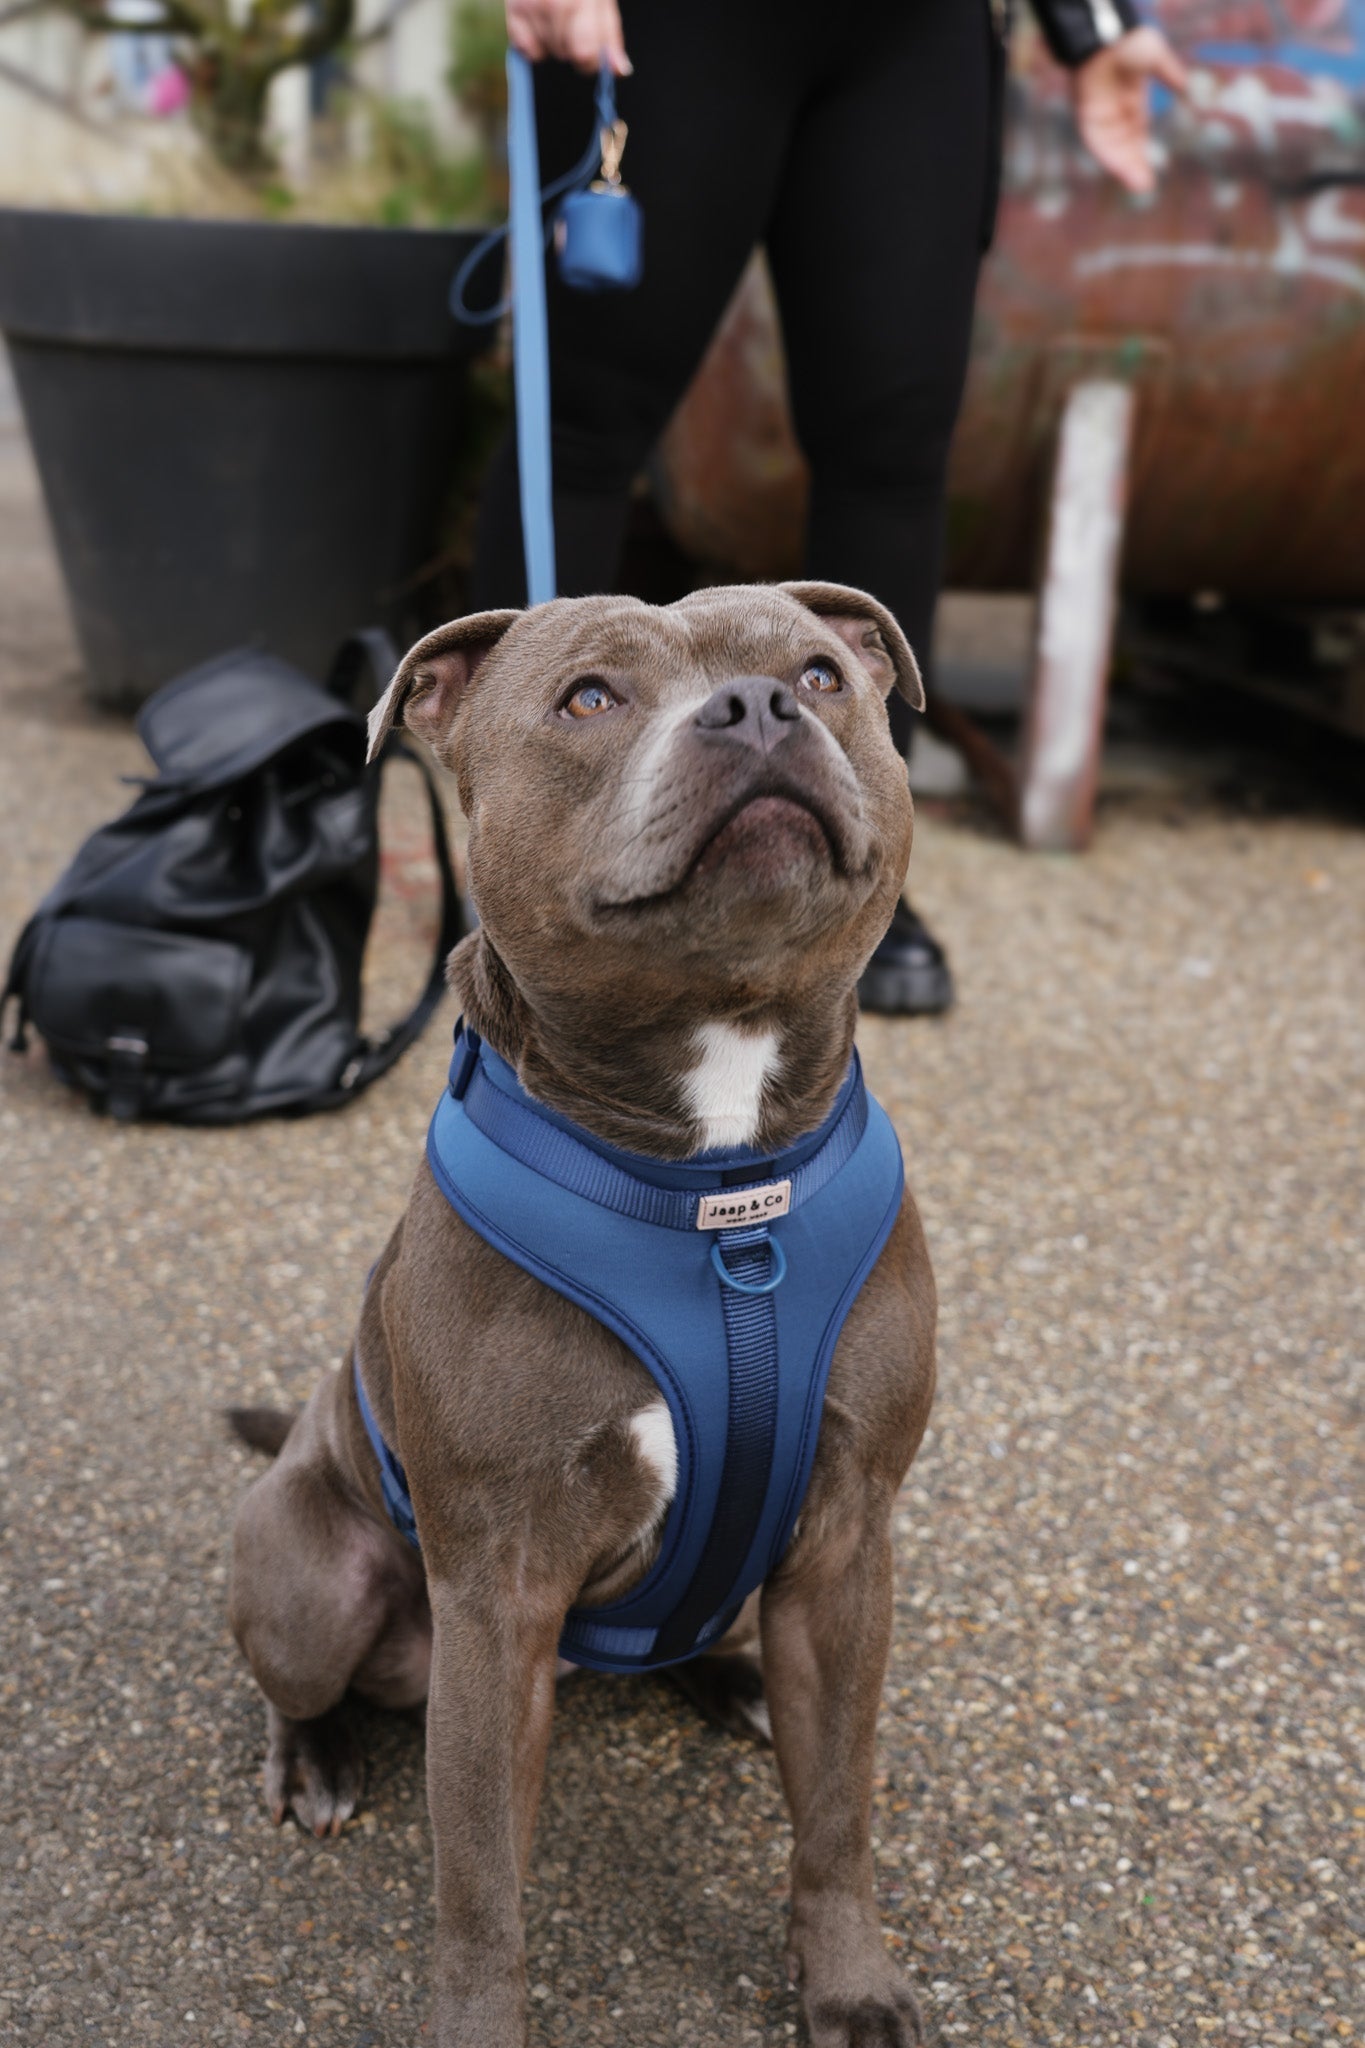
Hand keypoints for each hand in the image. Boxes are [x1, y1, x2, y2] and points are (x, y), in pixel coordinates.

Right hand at [506, 0, 630, 74]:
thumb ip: (610, 35)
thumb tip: (619, 70)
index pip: (584, 54)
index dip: (592, 60)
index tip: (594, 54)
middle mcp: (555, 2)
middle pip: (565, 55)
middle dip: (573, 48)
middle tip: (573, 22)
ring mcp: (531, 5)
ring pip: (547, 53)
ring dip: (554, 43)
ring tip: (556, 16)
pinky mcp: (513, 10)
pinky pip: (527, 50)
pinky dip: (534, 43)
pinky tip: (541, 22)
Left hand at [1072, 25, 1188, 194]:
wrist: (1104, 34)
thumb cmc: (1129, 42)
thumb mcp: (1157, 59)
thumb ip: (1171, 76)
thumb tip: (1189, 92)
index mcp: (1131, 103)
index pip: (1136, 137)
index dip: (1141, 155)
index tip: (1151, 175)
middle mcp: (1115, 113)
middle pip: (1124, 147)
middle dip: (1134, 167)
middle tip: (1145, 188)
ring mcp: (1100, 115)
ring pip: (1111, 148)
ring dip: (1123, 167)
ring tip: (1138, 185)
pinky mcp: (1087, 114)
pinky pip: (1097, 140)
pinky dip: (1108, 154)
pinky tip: (1120, 168)